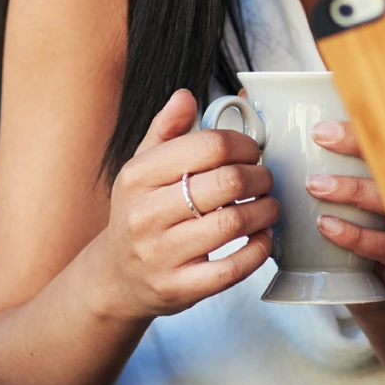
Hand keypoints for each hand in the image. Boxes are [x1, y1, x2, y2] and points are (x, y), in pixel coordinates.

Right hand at [96, 90, 277, 319]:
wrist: (116, 278)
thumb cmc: (139, 214)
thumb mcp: (141, 169)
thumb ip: (165, 131)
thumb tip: (185, 96)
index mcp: (137, 176)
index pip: (208, 145)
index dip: (243, 144)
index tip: (253, 151)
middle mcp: (145, 214)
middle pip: (228, 182)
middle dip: (261, 177)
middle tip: (266, 179)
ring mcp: (161, 254)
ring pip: (234, 223)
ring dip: (266, 211)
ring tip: (269, 206)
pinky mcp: (178, 288)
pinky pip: (232, 268)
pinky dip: (258, 250)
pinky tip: (262, 238)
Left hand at [308, 120, 384, 286]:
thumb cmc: (373, 227)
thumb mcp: (370, 193)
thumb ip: (349, 168)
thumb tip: (298, 142)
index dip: (360, 129)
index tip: (324, 127)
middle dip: (360, 145)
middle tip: (321, 138)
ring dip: (353, 191)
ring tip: (315, 185)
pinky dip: (357, 236)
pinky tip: (329, 228)